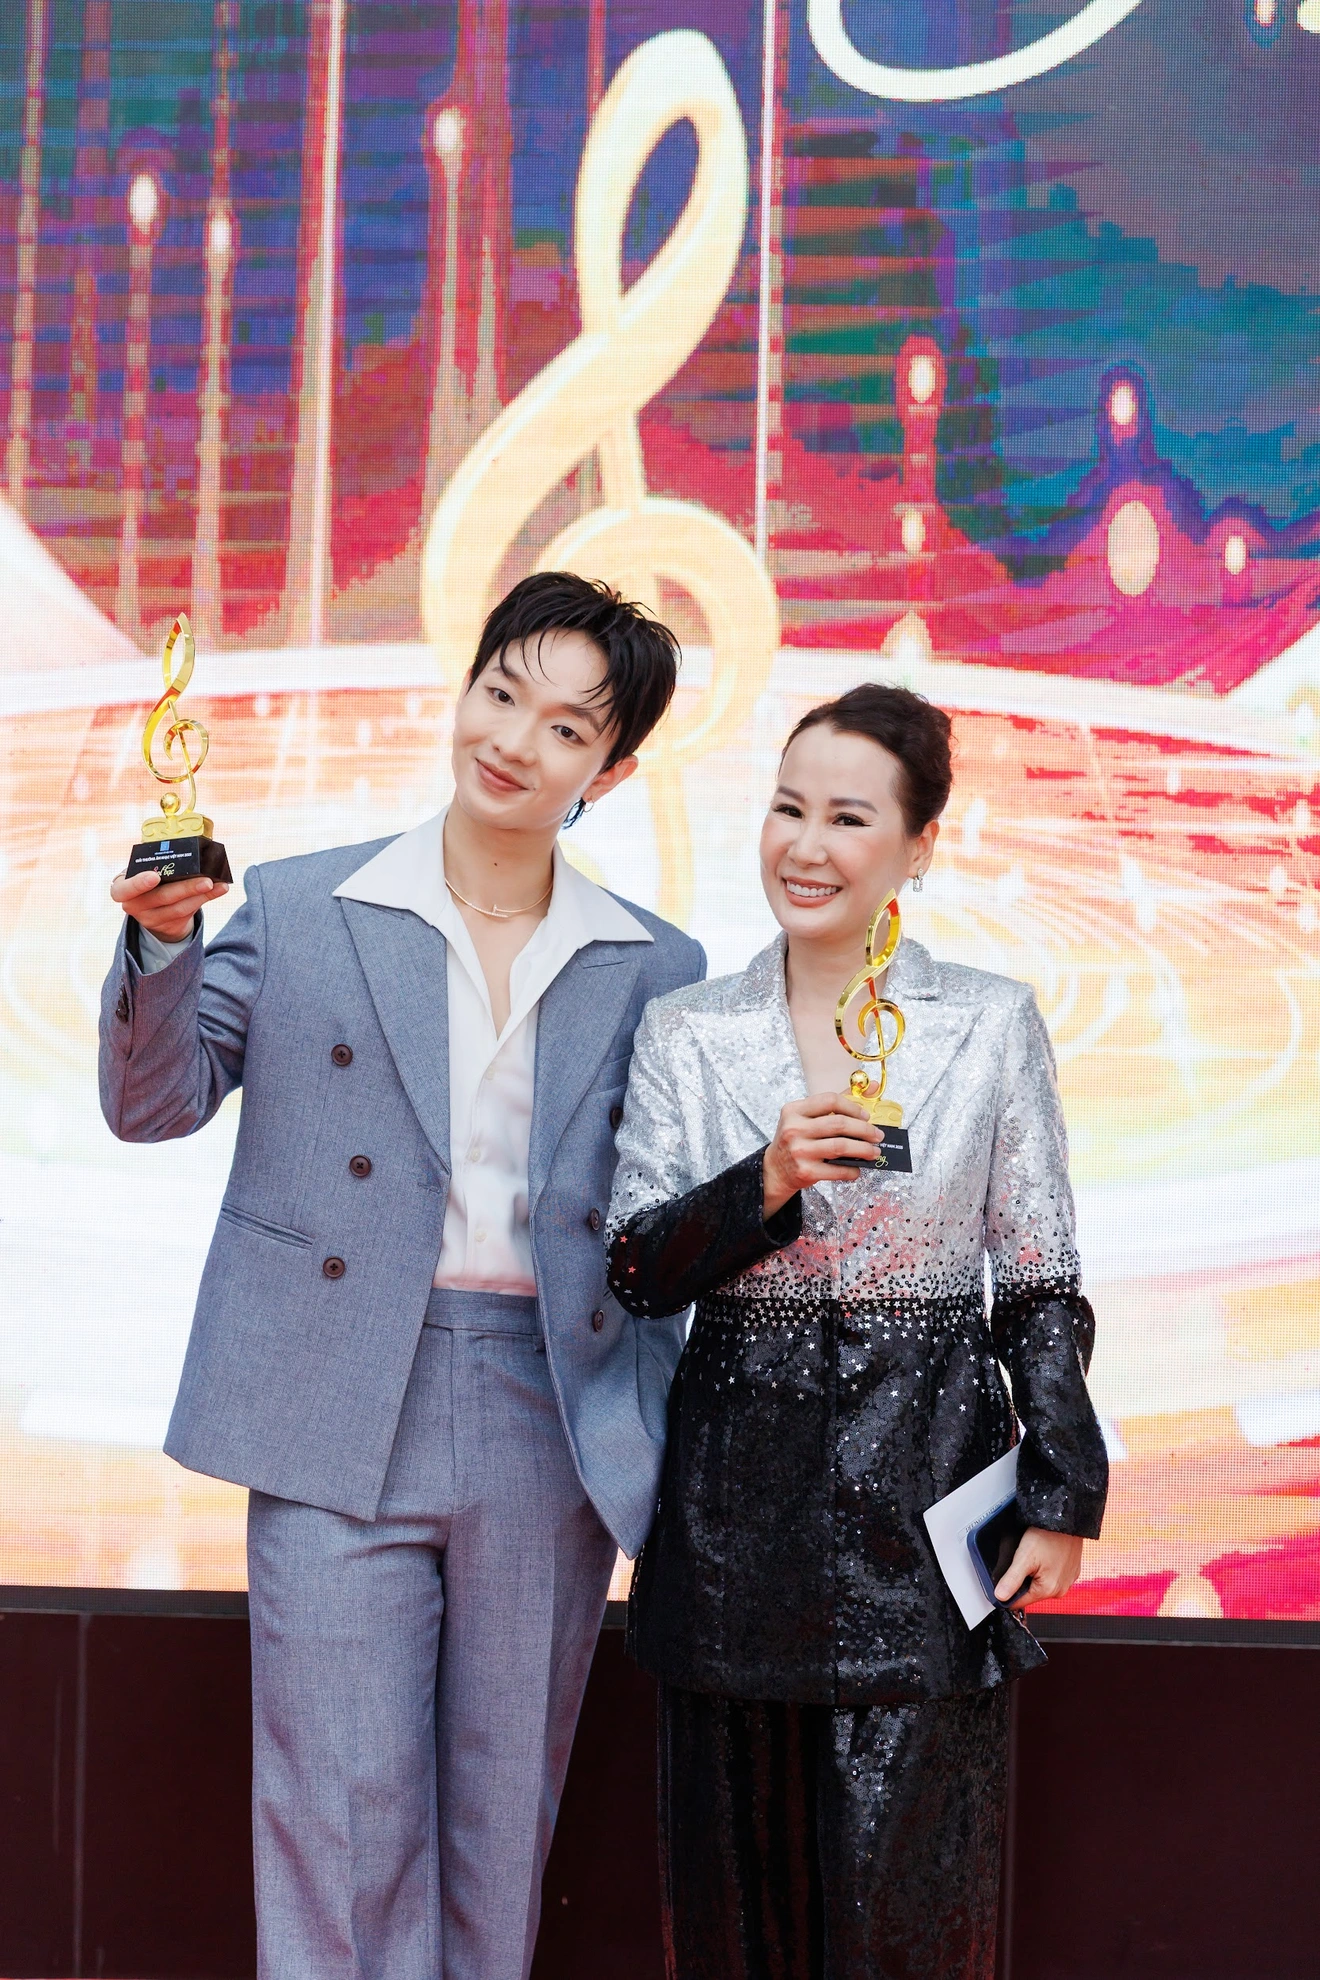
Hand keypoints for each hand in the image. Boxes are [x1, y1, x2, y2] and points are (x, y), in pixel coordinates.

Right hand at [111, 868, 226, 944]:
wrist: (152, 904)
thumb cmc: (148, 875)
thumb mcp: (144, 868)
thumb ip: (156, 859)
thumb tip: (186, 843)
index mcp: (122, 888)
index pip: (122, 890)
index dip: (137, 884)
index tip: (154, 876)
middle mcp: (134, 905)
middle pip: (160, 898)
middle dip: (185, 888)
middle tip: (205, 880)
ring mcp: (151, 919)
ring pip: (178, 908)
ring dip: (200, 895)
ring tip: (215, 883)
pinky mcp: (169, 925)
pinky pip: (189, 912)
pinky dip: (206, 898)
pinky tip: (220, 889)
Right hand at [762, 1091, 880, 1218]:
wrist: (776, 1169)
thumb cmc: (796, 1139)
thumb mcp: (807, 1117)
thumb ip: (836, 1103)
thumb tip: (871, 1088)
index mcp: (794, 1110)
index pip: (830, 1100)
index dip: (853, 1107)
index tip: (866, 1116)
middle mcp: (794, 1129)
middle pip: (838, 1124)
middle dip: (864, 1130)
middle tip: (877, 1135)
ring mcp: (799, 1151)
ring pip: (840, 1146)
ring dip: (864, 1149)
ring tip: (874, 1151)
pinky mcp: (805, 1171)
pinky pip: (837, 1170)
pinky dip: (852, 1169)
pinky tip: (858, 1167)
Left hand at [995, 1527, 1083, 1608]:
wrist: (1067, 1520)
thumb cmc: (1048, 1536)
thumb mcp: (1024, 1557)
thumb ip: (1011, 1580)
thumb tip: (1000, 1597)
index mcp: (1048, 1590)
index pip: (1020, 1602)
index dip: (1008, 1592)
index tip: (1004, 1578)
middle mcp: (1060, 1590)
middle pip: (1031, 1592)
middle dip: (1022, 1580)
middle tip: (1022, 1560)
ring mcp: (1068, 1581)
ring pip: (1041, 1584)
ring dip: (1034, 1574)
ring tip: (1034, 1556)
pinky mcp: (1072, 1572)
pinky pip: (1053, 1576)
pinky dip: (1046, 1568)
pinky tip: (1044, 1555)